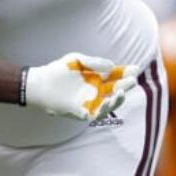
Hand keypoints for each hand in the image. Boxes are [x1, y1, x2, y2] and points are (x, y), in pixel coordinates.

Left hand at [23, 53, 137, 120]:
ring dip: (117, 100)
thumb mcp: (77, 60)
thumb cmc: (58, 70)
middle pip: (116, 89)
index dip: (127, 73)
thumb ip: (94, 63)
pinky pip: (95, 114)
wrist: (40, 83)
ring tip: (119, 93)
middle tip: (131, 81)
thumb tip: (111, 66)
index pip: (117, 76)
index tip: (135, 69)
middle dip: (125, 85)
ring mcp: (90, 102)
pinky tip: (106, 102)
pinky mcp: (81, 111)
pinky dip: (102, 110)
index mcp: (98, 77)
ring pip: (109, 104)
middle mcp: (97, 90)